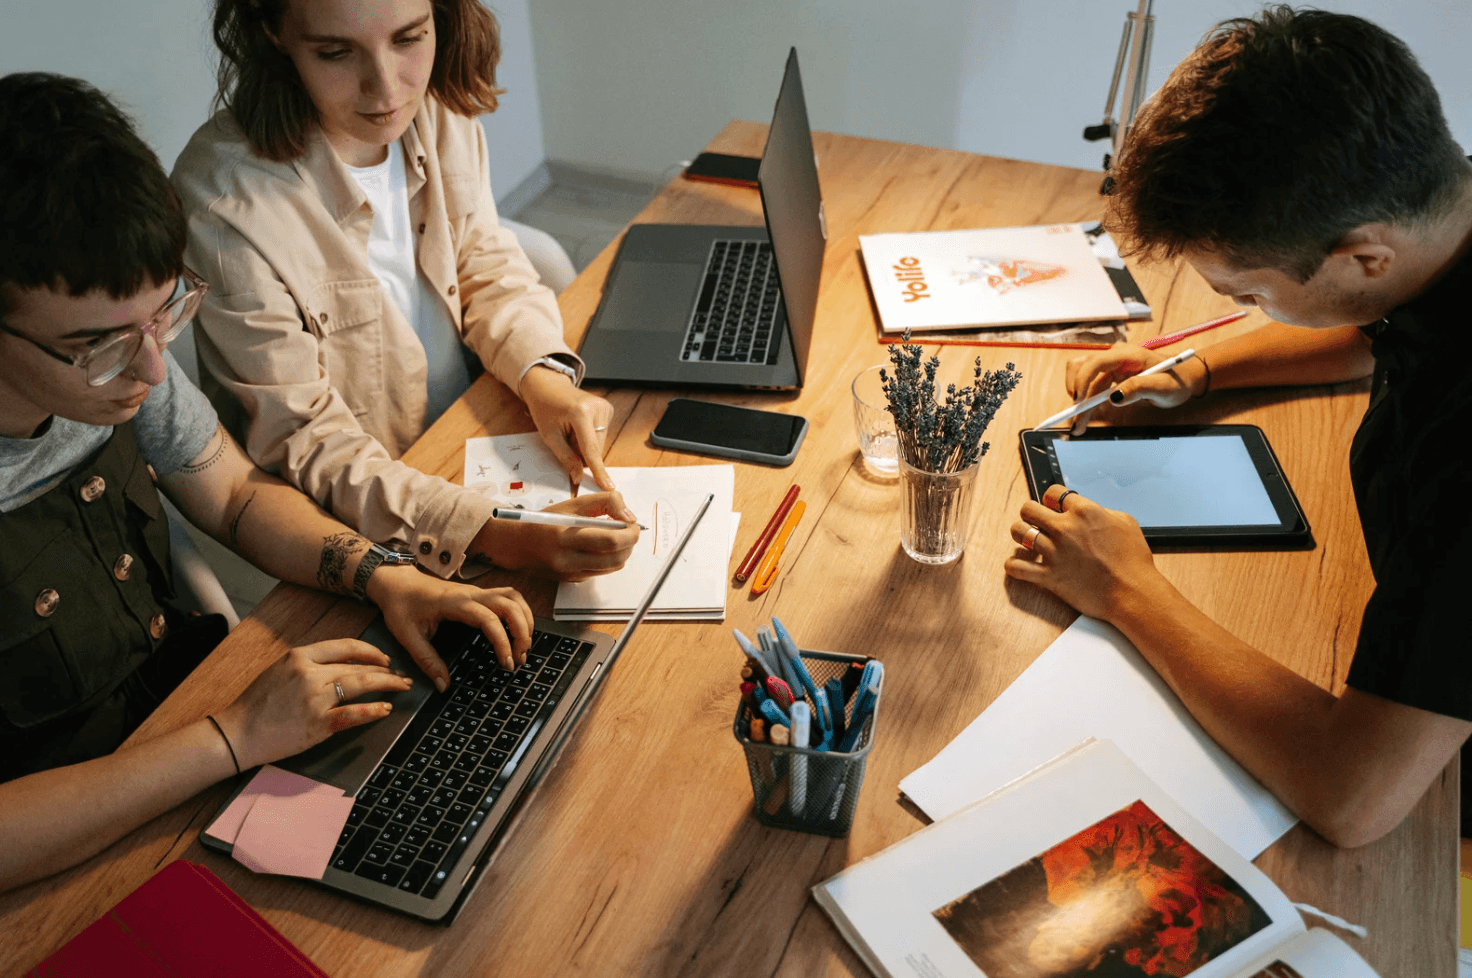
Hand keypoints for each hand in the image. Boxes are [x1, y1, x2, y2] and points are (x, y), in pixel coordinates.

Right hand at [215, 639, 411, 770]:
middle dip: (385, 671)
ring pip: (360, 685)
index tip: (383, 659)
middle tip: (401, 676)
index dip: (370, 652)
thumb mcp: (278, 670)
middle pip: (357, 667)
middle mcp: (309, 673)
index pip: (345, 647)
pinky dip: (372, 711)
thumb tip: (337, 663)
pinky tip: (385, 709)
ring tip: (401, 688)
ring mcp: (314, 699)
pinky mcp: (318, 724)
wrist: (236, 733)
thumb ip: (306, 664)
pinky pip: (353, 714)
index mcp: (299, 656)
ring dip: (386, 685)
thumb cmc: (255, 704)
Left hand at [367, 565, 535, 682]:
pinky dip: (519, 612)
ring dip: (525, 619)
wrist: (397, 582)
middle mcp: (471, 594)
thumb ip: (427, 661)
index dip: (503, 642)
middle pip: (511, 604)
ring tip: (523, 645)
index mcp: (455, 603)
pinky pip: (508, 597)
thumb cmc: (401, 605)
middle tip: (519, 658)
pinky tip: (517, 630)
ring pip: (514, 597)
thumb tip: (444, 685)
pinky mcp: (478, 594)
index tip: (506, 663)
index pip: (490, 619)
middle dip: (522, 632)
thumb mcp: (407, 636)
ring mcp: (476, 591)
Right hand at [471, 491, 639, 581]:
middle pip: (616, 558)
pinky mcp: (572, 581)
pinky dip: (609, 560)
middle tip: (630, 530)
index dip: (630, 533)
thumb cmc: (543, 522)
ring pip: (612, 568)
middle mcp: (567, 560)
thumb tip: (629, 515)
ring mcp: (570, 574)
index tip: (634, 524)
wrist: (516, 545)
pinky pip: (601, 572)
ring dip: (622, 552)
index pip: (610, 541)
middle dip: (630, 544)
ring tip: (617, 537)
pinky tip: (600, 548)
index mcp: (565, 537)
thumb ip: (603, 503)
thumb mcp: (572, 504)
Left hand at [520, 365, 615, 492]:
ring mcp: (605, 407)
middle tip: (565, 437)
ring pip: (599, 443)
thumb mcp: (549, 436)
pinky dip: (590, 436)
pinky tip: (579, 425)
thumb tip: (579, 477)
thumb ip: (566, 457)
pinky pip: (601, 435)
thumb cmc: (545, 409)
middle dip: (581, 452)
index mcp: (581, 413)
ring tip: (571, 429)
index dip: (598, 470)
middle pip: (595, 449)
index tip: (608, 486)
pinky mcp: (608, 408)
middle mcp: (598, 408)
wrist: (548, 386)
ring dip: (585, 444)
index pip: (591, 449)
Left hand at [1002, 484, 1166, 620]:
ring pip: (1018, 532)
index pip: (1053, 492)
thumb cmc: (1133, 560)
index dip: (1050, 498)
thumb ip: (1103, 512)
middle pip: (1028, 508)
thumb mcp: (1125, 523)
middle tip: (1035, 521)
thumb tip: (1090, 511)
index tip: (1050, 506)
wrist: (1133, 592)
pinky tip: (1019, 564)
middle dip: (1030, 513)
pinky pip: (1016, 567)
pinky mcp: (1048, 576)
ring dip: (1020, 534)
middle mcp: (1064, 528)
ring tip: (1026, 539)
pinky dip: (1013, 565)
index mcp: (1084, 512)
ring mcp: (1054, 552)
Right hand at [1062, 343, 1205, 433]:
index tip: (1079, 401)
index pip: (1095, 362)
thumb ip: (1139, 389)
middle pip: (1082, 369)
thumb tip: (1114, 398)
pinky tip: (1085, 417)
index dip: (1082, 380)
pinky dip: (1085, 402)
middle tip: (1076, 421)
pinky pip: (1091, 386)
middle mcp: (1115, 356)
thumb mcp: (1163, 387)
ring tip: (1079, 423)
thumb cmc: (1177, 380)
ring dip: (1078, 400)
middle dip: (1076, 395)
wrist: (1185, 377)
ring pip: (1083, 378)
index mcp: (1128, 354)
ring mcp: (1111, 364)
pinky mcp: (1110, 375)